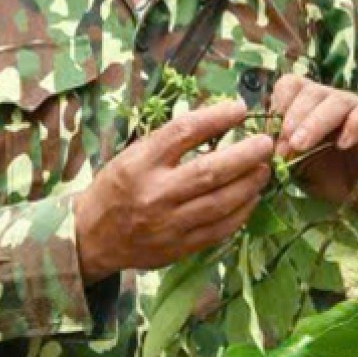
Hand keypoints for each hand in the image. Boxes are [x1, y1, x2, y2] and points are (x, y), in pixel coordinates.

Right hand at [74, 100, 273, 282]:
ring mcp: (168, 224)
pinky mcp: (179, 247)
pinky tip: (252, 197)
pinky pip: (220, 229)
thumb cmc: (118, 186)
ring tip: (264, 169)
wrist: (92, 237)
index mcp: (140, 163)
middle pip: (209, 171)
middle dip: (245, 155)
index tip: (240, 108)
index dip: (216, 118)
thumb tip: (220, 120)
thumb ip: (171, 141)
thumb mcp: (134, 154)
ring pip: (221, 203)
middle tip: (265, 142)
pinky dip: (242, 212)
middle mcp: (154, 193)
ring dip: (250, 184)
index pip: (184, 132)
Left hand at [271, 75, 357, 251]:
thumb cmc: (327, 178)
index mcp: (305, 106)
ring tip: (303, 146)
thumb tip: (260, 147)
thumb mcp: (295, 167)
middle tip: (287, 145)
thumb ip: (280, 153)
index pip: (289, 85)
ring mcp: (354, 107)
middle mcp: (328, 100)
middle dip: (294, 117)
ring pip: (336, 99)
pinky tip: (343, 144)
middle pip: (310, 90)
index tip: (271, 135)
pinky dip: (355, 124)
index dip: (278, 106)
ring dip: (316, 121)